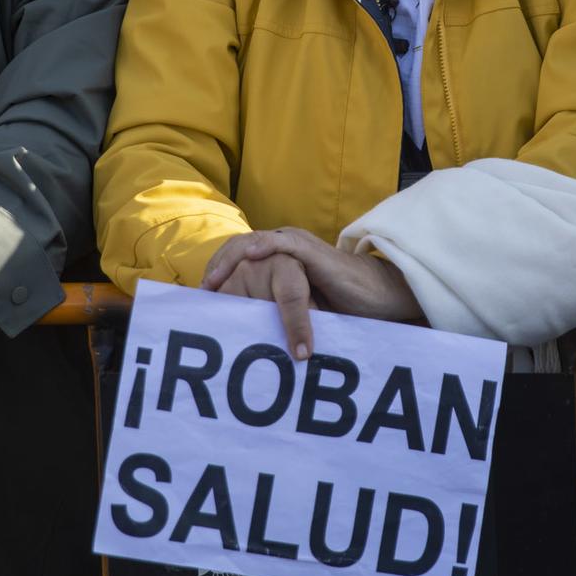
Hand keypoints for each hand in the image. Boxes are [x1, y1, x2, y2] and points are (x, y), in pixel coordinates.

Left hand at [202, 228, 422, 359]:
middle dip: (216, 267)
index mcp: (279, 256)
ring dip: (230, 261)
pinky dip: (263, 250)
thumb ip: (274, 309)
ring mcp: (297, 245)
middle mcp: (285, 244)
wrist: (374, 295)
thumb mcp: (298, 305)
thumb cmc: (339, 303)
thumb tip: (245, 333)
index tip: (201, 298)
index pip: (237, 257)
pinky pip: (282, 245)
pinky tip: (249, 259)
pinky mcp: (311, 251)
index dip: (217, 273)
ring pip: (253, 243)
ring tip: (215, 283)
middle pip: (237, 246)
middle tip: (202, 292)